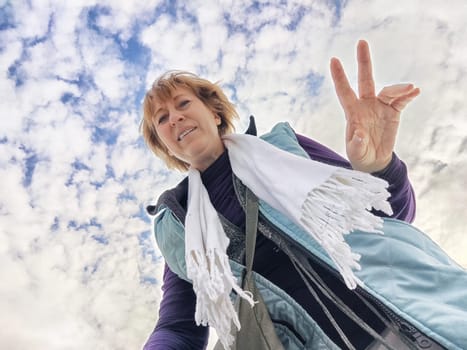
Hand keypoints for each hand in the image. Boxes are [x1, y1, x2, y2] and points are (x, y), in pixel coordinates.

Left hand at [330, 40, 419, 172]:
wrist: (374, 161)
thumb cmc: (360, 155)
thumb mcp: (356, 153)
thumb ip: (356, 144)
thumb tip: (359, 133)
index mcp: (352, 112)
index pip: (344, 91)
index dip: (339, 76)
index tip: (333, 60)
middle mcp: (365, 105)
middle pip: (365, 79)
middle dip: (363, 61)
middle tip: (362, 42)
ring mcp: (379, 106)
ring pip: (388, 90)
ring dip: (398, 88)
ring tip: (409, 88)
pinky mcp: (393, 112)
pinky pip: (401, 100)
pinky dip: (407, 95)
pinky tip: (414, 91)